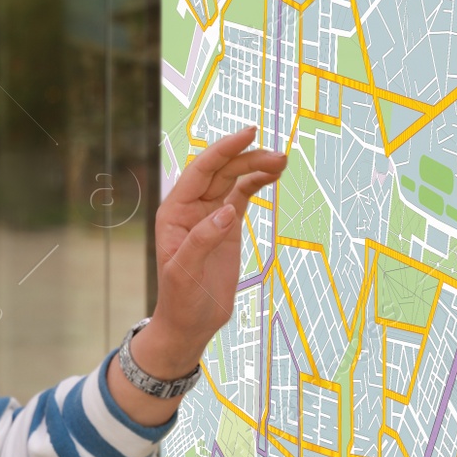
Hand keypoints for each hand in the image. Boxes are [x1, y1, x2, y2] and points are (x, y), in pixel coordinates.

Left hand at [145, 127, 286, 374]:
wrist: (190, 322)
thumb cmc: (181, 299)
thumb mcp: (186, 272)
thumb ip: (203, 240)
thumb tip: (227, 211)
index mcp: (174, 212)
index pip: (200, 171)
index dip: (223, 150)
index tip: (248, 134)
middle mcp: (191, 208)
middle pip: (221, 171)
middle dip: (247, 159)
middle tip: (279, 157)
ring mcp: (210, 215)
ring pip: (233, 180)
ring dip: (256, 167)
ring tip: (282, 162)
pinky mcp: (227, 225)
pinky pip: (242, 195)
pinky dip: (257, 182)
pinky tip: (274, 174)